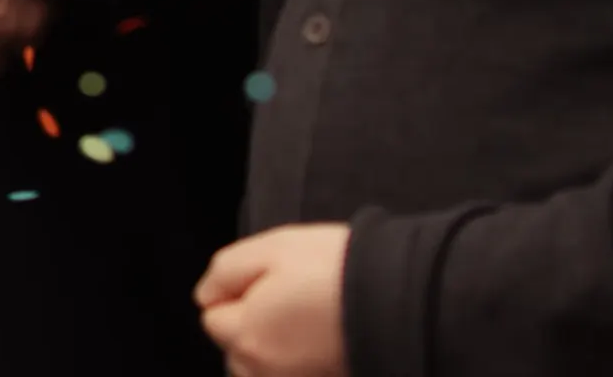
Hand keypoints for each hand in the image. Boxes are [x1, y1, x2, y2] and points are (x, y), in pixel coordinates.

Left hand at [198, 223, 351, 376]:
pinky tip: (325, 338)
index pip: (214, 318)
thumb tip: (205, 296)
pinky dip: (302, 359)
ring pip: (266, 368)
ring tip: (311, 319)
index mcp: (247, 337)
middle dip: (251, 325)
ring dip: (277, 347)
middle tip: (291, 296)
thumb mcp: (271, 248)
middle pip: (239, 350)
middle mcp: (268, 373)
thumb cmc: (337, 269)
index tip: (270, 279)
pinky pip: (298, 372)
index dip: (236, 293)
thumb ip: (224, 272)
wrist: (407, 299)